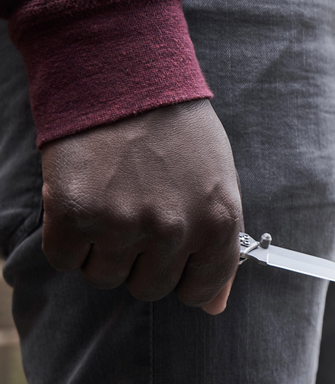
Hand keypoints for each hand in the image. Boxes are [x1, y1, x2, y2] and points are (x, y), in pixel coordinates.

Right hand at [40, 99, 242, 314]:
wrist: (124, 78)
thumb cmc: (179, 129)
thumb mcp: (219, 181)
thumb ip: (220, 244)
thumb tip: (214, 305)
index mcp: (218, 222)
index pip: (202, 289)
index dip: (184, 275)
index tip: (174, 256)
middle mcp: (173, 230)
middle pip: (149, 288)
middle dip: (142, 260)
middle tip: (138, 214)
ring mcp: (122, 226)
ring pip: (105, 277)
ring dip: (104, 249)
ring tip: (114, 199)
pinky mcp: (73, 218)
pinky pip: (66, 260)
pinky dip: (70, 239)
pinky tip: (86, 199)